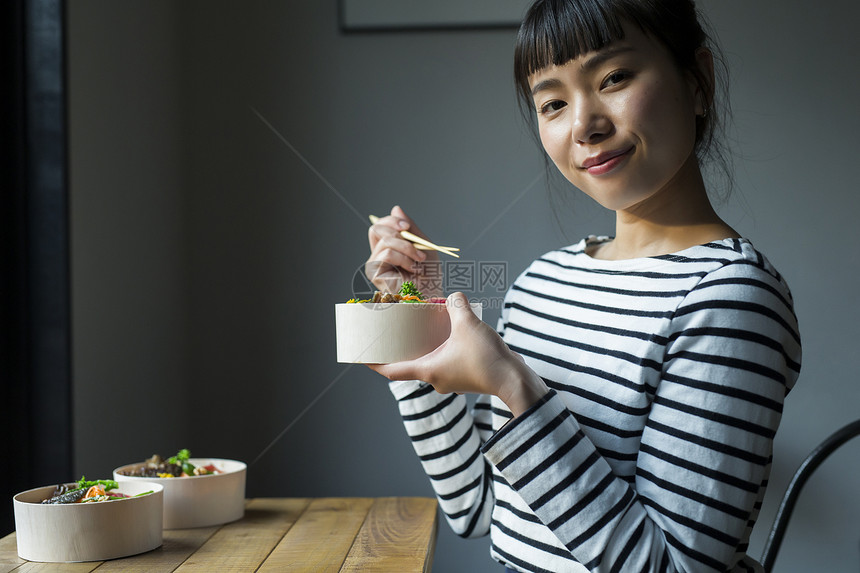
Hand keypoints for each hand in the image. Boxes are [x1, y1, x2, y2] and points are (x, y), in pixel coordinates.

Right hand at [365, 206, 441, 297]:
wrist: (432, 293)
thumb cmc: (430, 273)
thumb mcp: (423, 244)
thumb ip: (410, 228)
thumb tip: (395, 208)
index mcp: (388, 246)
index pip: (381, 225)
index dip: (391, 221)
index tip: (407, 226)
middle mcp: (378, 254)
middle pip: (376, 228)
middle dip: (396, 229)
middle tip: (413, 238)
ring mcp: (375, 263)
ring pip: (385, 241)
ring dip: (407, 247)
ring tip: (420, 260)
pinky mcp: (374, 273)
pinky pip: (386, 254)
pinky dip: (403, 258)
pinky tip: (413, 268)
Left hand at [368, 293, 548, 415]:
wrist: (514, 380)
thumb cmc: (487, 358)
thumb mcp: (468, 324)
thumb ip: (457, 305)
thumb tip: (453, 295)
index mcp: (428, 370)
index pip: (391, 371)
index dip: (373, 363)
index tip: (360, 356)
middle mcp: (436, 379)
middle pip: (408, 366)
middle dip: (400, 352)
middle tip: (393, 335)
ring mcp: (451, 380)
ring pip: (429, 364)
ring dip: (423, 350)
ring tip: (421, 331)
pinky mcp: (465, 377)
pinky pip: (446, 363)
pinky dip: (441, 350)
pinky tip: (450, 335)